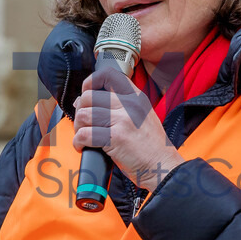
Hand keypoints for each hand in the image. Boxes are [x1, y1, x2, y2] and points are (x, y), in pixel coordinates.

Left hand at [72, 68, 184, 190]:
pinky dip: (78, 142)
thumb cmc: (150, 146)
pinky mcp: (116, 138)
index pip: (108, 74)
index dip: (90, 81)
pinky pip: (85, 134)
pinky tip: (83, 146)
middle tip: (83, 124)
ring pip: (84, 115)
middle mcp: (129, 105)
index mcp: (136, 97)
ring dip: (78, 127)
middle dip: (80, 111)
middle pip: (88, 96)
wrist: (163, 165)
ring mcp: (123, 120)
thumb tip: (82, 101)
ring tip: (84, 137)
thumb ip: (118, 106)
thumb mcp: (141, 116)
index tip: (86, 92)